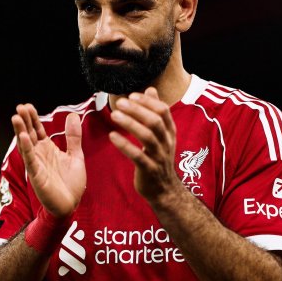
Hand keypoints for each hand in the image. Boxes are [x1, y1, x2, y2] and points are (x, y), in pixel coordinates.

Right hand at [12, 104, 85, 216]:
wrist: (71, 205)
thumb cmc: (71, 184)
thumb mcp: (75, 156)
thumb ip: (73, 137)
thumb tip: (72, 115)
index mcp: (48, 150)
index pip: (37, 130)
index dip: (33, 118)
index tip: (27, 105)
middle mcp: (39, 155)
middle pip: (29, 134)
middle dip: (25, 121)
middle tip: (20, 107)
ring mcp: (36, 165)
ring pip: (26, 145)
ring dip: (21, 131)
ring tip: (16, 117)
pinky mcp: (36, 175)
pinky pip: (30, 160)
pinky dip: (26, 148)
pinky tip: (23, 137)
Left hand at [109, 87, 178, 203]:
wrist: (164, 190)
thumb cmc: (158, 159)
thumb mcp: (161, 135)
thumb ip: (155, 112)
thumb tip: (150, 89)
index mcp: (169, 132)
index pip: (163, 111)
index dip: (148, 101)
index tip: (132, 95)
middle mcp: (166, 143)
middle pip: (155, 121)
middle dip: (137, 110)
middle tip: (120, 102)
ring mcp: (159, 157)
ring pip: (147, 137)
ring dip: (130, 124)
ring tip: (114, 115)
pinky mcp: (149, 170)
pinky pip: (137, 156)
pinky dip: (124, 145)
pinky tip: (112, 136)